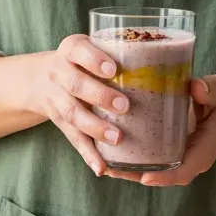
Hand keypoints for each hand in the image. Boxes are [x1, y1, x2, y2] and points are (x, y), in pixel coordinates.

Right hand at [31, 34, 129, 175]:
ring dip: (95, 127)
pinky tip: (101, 167)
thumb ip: (122, 53)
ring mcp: (56, 98)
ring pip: (73, 114)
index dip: (94, 60)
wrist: (39, 79)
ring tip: (117, 138)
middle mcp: (59, 72)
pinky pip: (73, 139)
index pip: (79, 50)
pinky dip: (88, 154)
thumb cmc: (83, 61)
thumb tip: (175, 68)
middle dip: (99, 95)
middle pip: (75, 84)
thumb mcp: (92, 47)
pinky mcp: (60, 122)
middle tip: (124, 106)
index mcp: (71, 49)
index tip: (113, 70)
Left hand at [107, 75, 215, 186]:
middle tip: (110, 170)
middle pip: (163, 175)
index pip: (185, 171)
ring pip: (154, 170)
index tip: (145, 177)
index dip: (165, 177)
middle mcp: (191, 158)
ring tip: (103, 164)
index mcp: (205, 149)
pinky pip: (153, 158)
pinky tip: (111, 150)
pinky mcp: (173, 148)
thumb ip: (211, 90)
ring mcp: (181, 155)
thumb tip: (195, 88)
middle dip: (135, 176)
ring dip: (129, 170)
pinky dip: (133, 158)